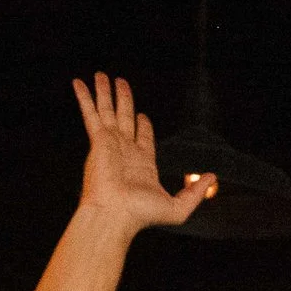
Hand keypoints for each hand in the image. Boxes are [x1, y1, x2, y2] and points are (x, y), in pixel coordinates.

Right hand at [72, 74, 213, 229]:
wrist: (115, 215)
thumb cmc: (141, 215)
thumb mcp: (178, 207)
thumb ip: (195, 192)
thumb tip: (211, 177)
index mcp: (142, 164)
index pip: (142, 137)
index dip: (143, 125)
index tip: (142, 115)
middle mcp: (124, 151)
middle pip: (124, 118)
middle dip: (123, 100)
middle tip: (120, 83)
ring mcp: (110, 144)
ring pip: (107, 111)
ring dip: (104, 92)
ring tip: (102, 75)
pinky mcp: (98, 140)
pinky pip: (91, 113)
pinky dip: (85, 97)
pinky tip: (79, 82)